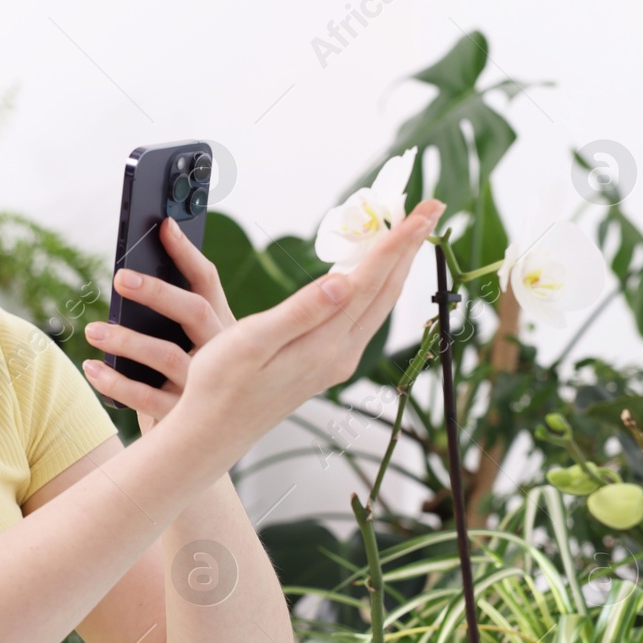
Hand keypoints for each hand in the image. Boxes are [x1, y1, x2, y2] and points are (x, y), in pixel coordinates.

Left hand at [83, 216, 236, 433]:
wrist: (207, 443)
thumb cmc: (192, 381)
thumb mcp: (191, 345)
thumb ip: (172, 314)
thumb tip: (130, 276)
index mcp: (226, 329)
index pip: (208, 282)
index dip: (187, 252)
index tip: (163, 224)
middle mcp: (222, 355)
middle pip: (194, 313)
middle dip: (157, 292)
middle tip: (119, 278)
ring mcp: (205, 387)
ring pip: (166, 356)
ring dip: (126, 341)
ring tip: (92, 330)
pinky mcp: (184, 417)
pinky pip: (146, 398)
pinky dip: (114, 382)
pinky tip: (91, 367)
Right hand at [163, 196, 445, 474]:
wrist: (211, 433)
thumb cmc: (221, 387)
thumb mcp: (252, 342)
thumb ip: (301, 312)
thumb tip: (343, 281)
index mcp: (324, 344)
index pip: (370, 280)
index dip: (398, 241)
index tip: (423, 210)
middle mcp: (340, 354)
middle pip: (385, 290)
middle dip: (409, 246)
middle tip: (431, 209)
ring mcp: (335, 362)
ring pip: (377, 304)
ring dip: (394, 265)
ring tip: (407, 233)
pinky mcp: (325, 366)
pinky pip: (362, 316)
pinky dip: (374, 286)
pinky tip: (369, 276)